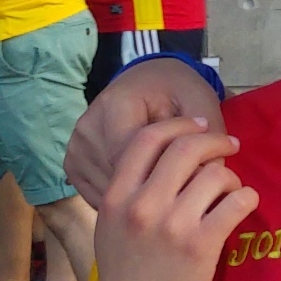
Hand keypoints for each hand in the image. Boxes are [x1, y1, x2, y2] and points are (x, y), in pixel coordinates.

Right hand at [63, 51, 228, 206]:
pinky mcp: (72, 165)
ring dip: (138, 197)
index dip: (170, 175)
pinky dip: (124, 198)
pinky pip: (100, 196)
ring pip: (111, 192)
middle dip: (155, 189)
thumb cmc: (177, 92)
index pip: (140, 157)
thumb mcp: (201, 103)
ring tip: (164, 187)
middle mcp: (87, 127)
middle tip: (182, 186)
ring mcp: (76, 148)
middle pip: (123, 178)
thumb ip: (207, 138)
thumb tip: (206, 180)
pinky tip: (143, 191)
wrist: (148, 81)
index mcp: (116, 105)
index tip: (193, 175)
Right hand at [90, 115, 253, 280]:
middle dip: (213, 140)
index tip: (198, 126)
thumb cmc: (125, 275)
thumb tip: (161, 155)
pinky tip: (243, 204)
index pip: (147, 139)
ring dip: (230, 176)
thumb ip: (128, 191)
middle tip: (229, 146)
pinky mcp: (202, 245)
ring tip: (230, 188)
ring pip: (215, 174)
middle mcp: (142, 205)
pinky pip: (236, 202)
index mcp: (116, 196)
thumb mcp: (110, 227)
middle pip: (185, 148)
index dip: (178, 125)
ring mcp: (173, 225)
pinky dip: (246, 198)